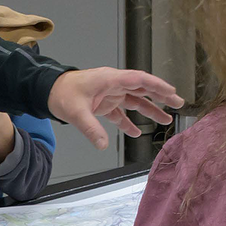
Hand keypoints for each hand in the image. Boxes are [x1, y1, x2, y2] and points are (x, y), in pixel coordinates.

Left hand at [47, 68, 183, 149]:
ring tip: (165, 119)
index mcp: (110, 80)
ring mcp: (109, 94)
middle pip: (142, 89)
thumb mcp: (76, 112)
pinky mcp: (103, 103)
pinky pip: (120, 113)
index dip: (157, 85)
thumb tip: (103, 145)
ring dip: (149, 110)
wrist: (46, 91)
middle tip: (178, 103)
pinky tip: (136, 132)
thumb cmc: (61, 93)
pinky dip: (128, 122)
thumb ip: (91, 128)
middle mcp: (113, 85)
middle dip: (161, 95)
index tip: (172, 92)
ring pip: (134, 101)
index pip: (139, 80)